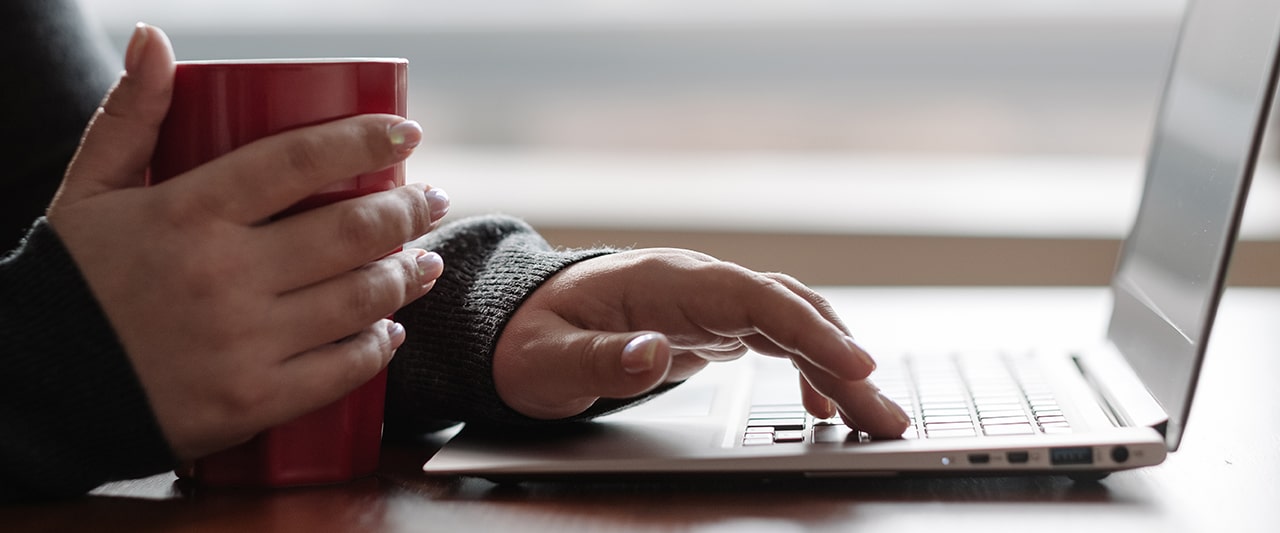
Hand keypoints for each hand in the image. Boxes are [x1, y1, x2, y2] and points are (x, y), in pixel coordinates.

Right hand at [44, 24, 448, 459]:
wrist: (37, 390)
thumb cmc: (74, 282)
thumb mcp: (88, 190)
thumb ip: (129, 115)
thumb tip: (156, 39)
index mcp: (187, 212)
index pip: (299, 161)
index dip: (364, 140)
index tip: (407, 133)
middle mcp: (222, 275)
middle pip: (348, 231)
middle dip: (407, 210)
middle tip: (431, 199)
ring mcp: (241, 342)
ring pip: (357, 299)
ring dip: (406, 277)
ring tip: (425, 261)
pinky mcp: (252, 400)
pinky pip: (341, 369)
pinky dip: (378, 346)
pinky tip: (390, 330)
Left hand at [492, 248, 910, 437]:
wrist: (516, 324)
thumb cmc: (530, 339)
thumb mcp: (547, 359)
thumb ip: (598, 358)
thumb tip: (652, 353)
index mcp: (666, 283)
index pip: (756, 299)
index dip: (810, 329)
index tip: (855, 363)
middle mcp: (699, 286)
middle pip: (789, 314)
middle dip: (845, 360)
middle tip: (887, 415)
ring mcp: (708, 304)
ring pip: (791, 328)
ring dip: (838, 368)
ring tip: (875, 417)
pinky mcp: (710, 327)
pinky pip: (775, 342)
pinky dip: (808, 369)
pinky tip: (822, 406)